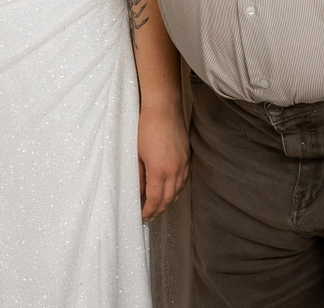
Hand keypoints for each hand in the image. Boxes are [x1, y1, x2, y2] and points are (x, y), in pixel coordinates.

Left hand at [137, 102, 189, 220]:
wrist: (163, 107)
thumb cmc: (145, 127)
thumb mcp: (136, 153)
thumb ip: (139, 175)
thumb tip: (140, 191)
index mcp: (160, 171)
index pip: (155, 199)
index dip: (149, 210)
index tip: (143, 216)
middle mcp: (175, 170)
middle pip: (168, 199)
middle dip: (159, 210)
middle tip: (150, 215)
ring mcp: (183, 164)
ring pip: (178, 190)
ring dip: (168, 201)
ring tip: (159, 206)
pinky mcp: (187, 157)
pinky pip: (184, 180)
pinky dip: (176, 189)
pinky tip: (170, 190)